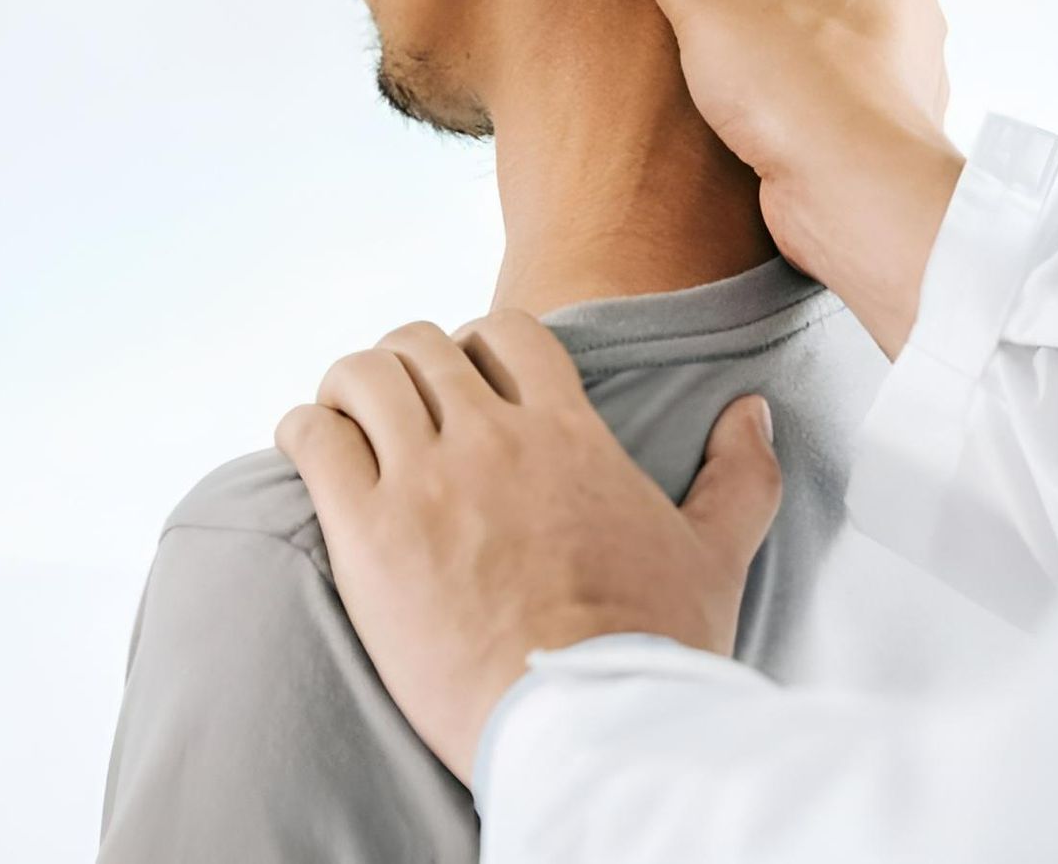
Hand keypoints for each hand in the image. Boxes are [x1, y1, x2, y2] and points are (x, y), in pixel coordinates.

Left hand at [273, 309, 781, 785]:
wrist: (585, 724)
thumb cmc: (651, 649)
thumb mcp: (717, 555)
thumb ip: (741, 475)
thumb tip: (753, 412)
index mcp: (571, 433)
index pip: (510, 332)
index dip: (480, 343)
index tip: (472, 379)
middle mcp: (494, 439)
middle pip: (423, 346)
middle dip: (407, 364)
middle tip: (402, 407)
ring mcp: (426, 482)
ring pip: (362, 376)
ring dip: (349, 389)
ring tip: (348, 422)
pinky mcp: (367, 536)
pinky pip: (312, 439)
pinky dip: (304, 431)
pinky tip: (314, 454)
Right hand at [550, 0, 966, 356]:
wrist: (857, 211)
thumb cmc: (811, 97)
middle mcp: (903, 7)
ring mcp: (890, 73)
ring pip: (813, 38)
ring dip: (768, 45)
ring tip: (710, 41)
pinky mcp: (868, 128)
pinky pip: (814, 95)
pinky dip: (780, 98)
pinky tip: (739, 100)